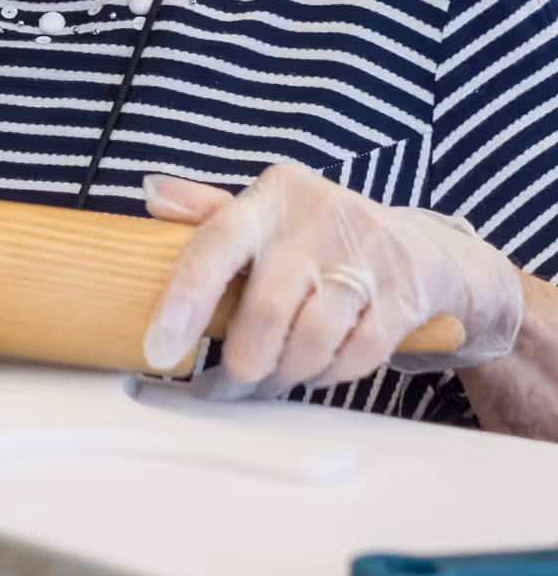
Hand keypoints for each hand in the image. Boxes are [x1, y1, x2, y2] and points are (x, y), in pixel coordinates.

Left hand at [142, 159, 524, 388]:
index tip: (159, 350)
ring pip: (312, 339)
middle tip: (233, 383)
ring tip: (279, 374)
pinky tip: (321, 367)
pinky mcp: (404, 291)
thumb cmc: (323, 237)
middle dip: (245, 362)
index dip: (183, 302)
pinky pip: (357, 354)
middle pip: (266, 311)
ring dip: (289, 372)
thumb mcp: (269, 214)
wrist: (423, 249)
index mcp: (271, 197)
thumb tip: (153, 193)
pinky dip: (331, 373)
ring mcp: (367, 253)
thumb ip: (211, 212)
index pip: (215, 246)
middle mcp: (317, 218)